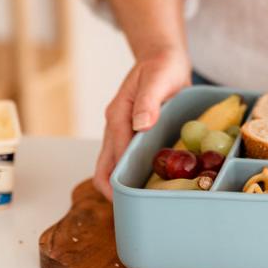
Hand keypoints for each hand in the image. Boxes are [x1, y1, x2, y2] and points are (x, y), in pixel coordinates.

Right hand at [94, 46, 191, 199]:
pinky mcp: (135, 133)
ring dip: (123, 183)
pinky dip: (134, 172)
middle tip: (132, 211)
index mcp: (118, 115)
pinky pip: (129, 157)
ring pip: (115, 164)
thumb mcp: (158, 78)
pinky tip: (151, 184)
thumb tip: (140, 125)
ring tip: (142, 203)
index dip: (115, 180)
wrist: (162, 57)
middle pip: (105, 165)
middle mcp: (116, 126)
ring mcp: (124, 131)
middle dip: (113, 190)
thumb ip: (149, 100)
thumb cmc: (161, 65)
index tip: (123, 201)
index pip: (113, 155)